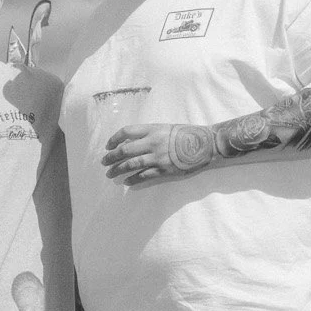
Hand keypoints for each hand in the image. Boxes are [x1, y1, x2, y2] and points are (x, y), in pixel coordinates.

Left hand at [101, 123, 217, 184]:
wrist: (206, 144)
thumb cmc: (187, 134)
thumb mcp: (166, 128)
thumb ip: (149, 134)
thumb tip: (130, 142)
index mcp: (153, 129)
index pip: (126, 132)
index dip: (114, 139)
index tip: (108, 146)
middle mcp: (153, 142)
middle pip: (124, 150)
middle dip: (111, 157)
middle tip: (104, 162)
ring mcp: (158, 157)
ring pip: (131, 165)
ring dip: (118, 170)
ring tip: (110, 174)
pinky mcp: (164, 170)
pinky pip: (144, 176)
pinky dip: (133, 179)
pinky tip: (127, 182)